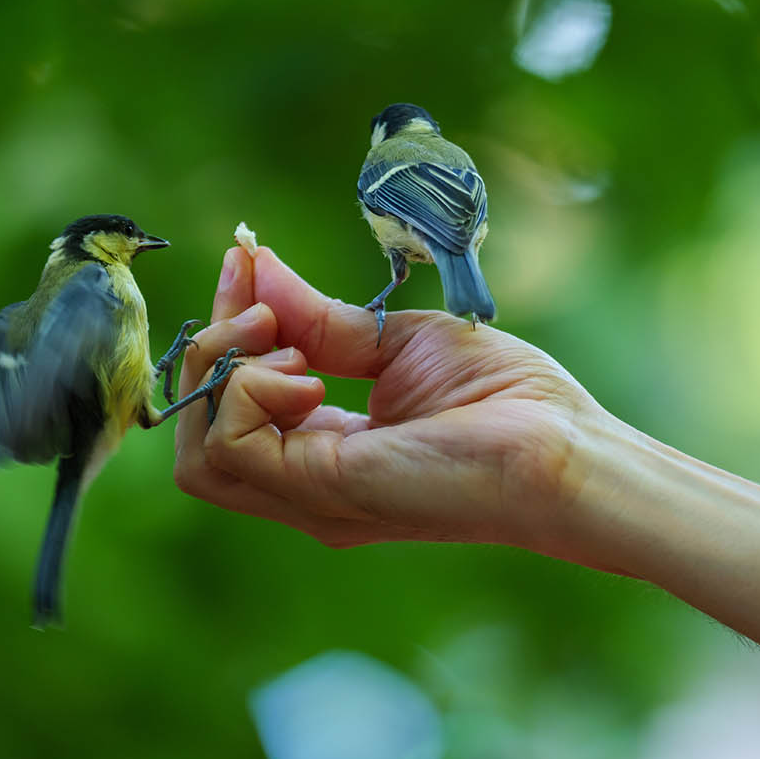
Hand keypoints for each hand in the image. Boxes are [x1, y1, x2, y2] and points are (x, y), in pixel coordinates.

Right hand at [173, 245, 604, 549]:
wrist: (562, 445)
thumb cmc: (505, 400)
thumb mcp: (396, 343)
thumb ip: (320, 320)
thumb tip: (257, 268)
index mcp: (324, 454)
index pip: (228, 406)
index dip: (223, 330)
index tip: (245, 262)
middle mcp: (305, 485)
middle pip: (197, 434)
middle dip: (210, 351)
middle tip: (263, 305)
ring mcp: (310, 496)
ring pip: (198, 451)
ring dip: (222, 374)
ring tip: (288, 344)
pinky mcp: (324, 489)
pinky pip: (231, 447)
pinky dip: (248, 393)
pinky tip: (306, 373)